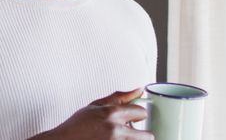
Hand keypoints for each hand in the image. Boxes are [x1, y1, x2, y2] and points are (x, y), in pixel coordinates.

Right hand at [29, 88, 153, 139]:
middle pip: (148, 136)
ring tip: (123, 138)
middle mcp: (115, 130)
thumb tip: (139, 90)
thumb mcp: (95, 106)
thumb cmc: (77, 126)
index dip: (138, 115)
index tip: (134, 118)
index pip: (141, 112)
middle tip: (132, 133)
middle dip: (142, 134)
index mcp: (112, 113)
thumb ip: (118, 98)